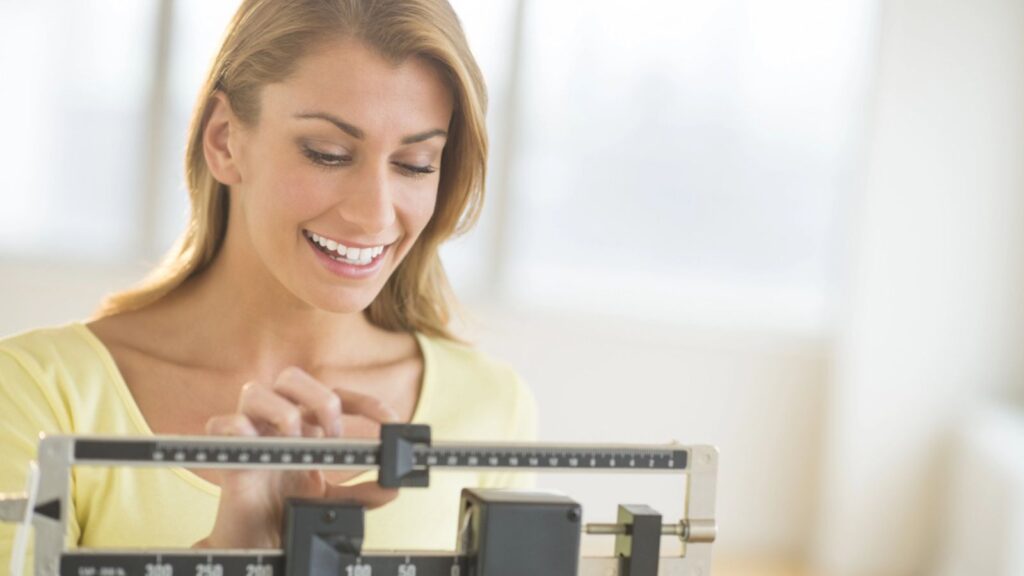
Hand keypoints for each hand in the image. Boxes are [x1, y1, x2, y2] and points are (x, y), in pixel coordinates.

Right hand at [194, 367, 400, 548]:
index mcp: (305, 426)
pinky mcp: (223, 454)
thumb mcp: (336, 501)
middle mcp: (276, 422)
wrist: (259, 545)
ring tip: (294, 448)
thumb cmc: (289, 512)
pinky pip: (223, 423)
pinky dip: (241, 430)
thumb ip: (366, 493)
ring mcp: (249, 434)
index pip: (336, 395)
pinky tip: (259, 453)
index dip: (365, 402)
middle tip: (332, 436)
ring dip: (283, 415)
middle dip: (320, 399)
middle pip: (292, 377)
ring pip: (255, 390)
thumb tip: (394, 484)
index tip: (390, 421)